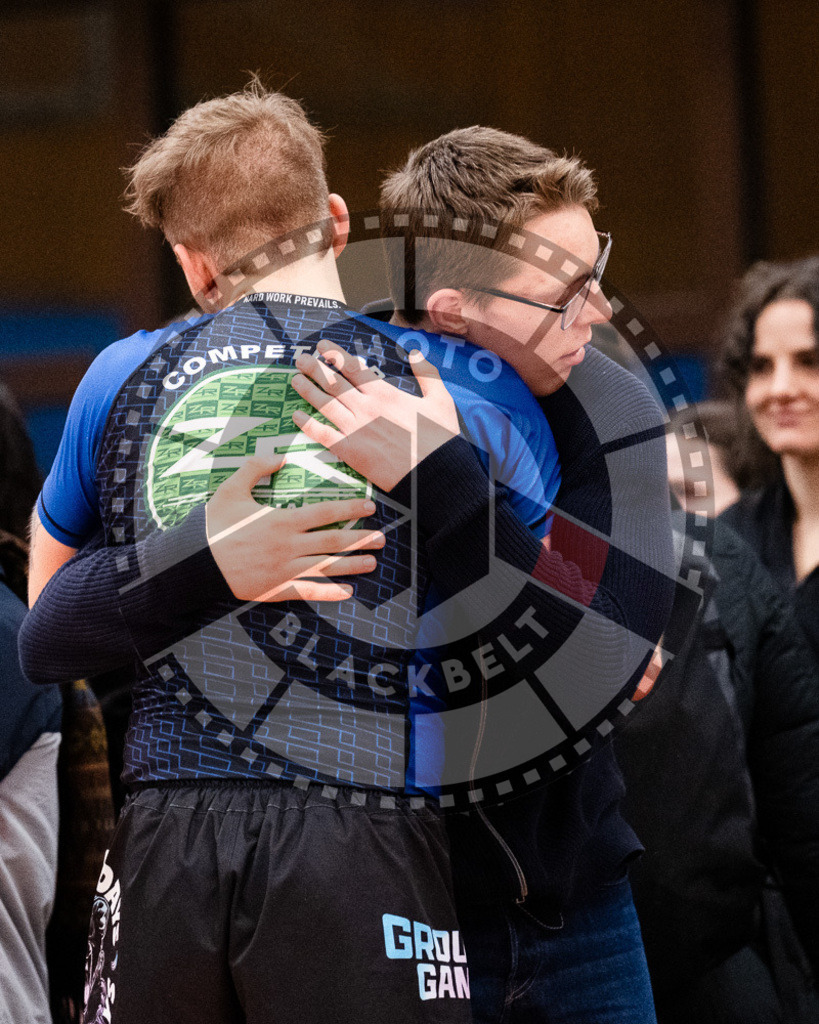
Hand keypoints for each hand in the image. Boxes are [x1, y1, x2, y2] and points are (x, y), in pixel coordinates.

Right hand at [205, 454, 384, 601]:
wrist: (194, 561)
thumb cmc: (214, 523)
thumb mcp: (231, 488)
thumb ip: (256, 468)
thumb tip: (280, 456)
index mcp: (281, 520)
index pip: (324, 512)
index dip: (349, 508)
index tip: (369, 506)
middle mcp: (288, 545)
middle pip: (333, 540)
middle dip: (360, 538)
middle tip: (382, 538)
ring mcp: (284, 569)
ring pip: (327, 566)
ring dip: (352, 564)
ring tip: (373, 563)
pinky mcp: (277, 588)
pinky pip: (309, 592)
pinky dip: (330, 593)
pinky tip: (348, 593)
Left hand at [290, 339, 459, 491]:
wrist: (435, 473)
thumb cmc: (440, 439)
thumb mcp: (441, 400)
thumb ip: (427, 374)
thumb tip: (415, 352)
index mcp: (385, 394)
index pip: (353, 368)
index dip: (335, 355)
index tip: (322, 347)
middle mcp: (366, 408)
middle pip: (333, 382)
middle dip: (314, 368)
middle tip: (300, 359)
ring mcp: (356, 429)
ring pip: (325, 404)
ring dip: (307, 390)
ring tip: (294, 379)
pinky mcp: (351, 451)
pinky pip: (323, 435)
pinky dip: (308, 425)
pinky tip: (296, 417)